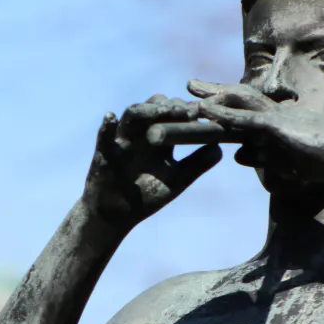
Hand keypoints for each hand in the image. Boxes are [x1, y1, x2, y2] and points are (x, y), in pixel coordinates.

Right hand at [82, 94, 222, 229]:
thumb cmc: (146, 196)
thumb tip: (221, 147)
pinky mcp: (103, 154)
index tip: (204, 112)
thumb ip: (197, 163)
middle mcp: (140, 133)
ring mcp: (121, 140)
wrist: (117, 216)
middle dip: (169, 106)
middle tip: (186, 110)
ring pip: (131, 116)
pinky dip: (106, 127)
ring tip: (160, 108)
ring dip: (146, 110)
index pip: (172, 114)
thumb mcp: (176, 180)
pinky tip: (110, 117)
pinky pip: (103, 137)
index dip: (187, 111)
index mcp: (158, 137)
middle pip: (153, 108)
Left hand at [187, 80, 323, 175]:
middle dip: (212, 92)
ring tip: (186, 95)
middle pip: (237, 99)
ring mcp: (277, 118)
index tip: (200, 103)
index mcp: (279, 123)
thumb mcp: (288, 164)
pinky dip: (225, 114)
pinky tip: (205, 111)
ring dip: (212, 101)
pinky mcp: (279, 126)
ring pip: (237, 105)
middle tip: (188, 83)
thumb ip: (263, 158)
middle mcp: (275, 114)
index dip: (221, 106)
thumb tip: (237, 156)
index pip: (244, 111)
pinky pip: (246, 118)